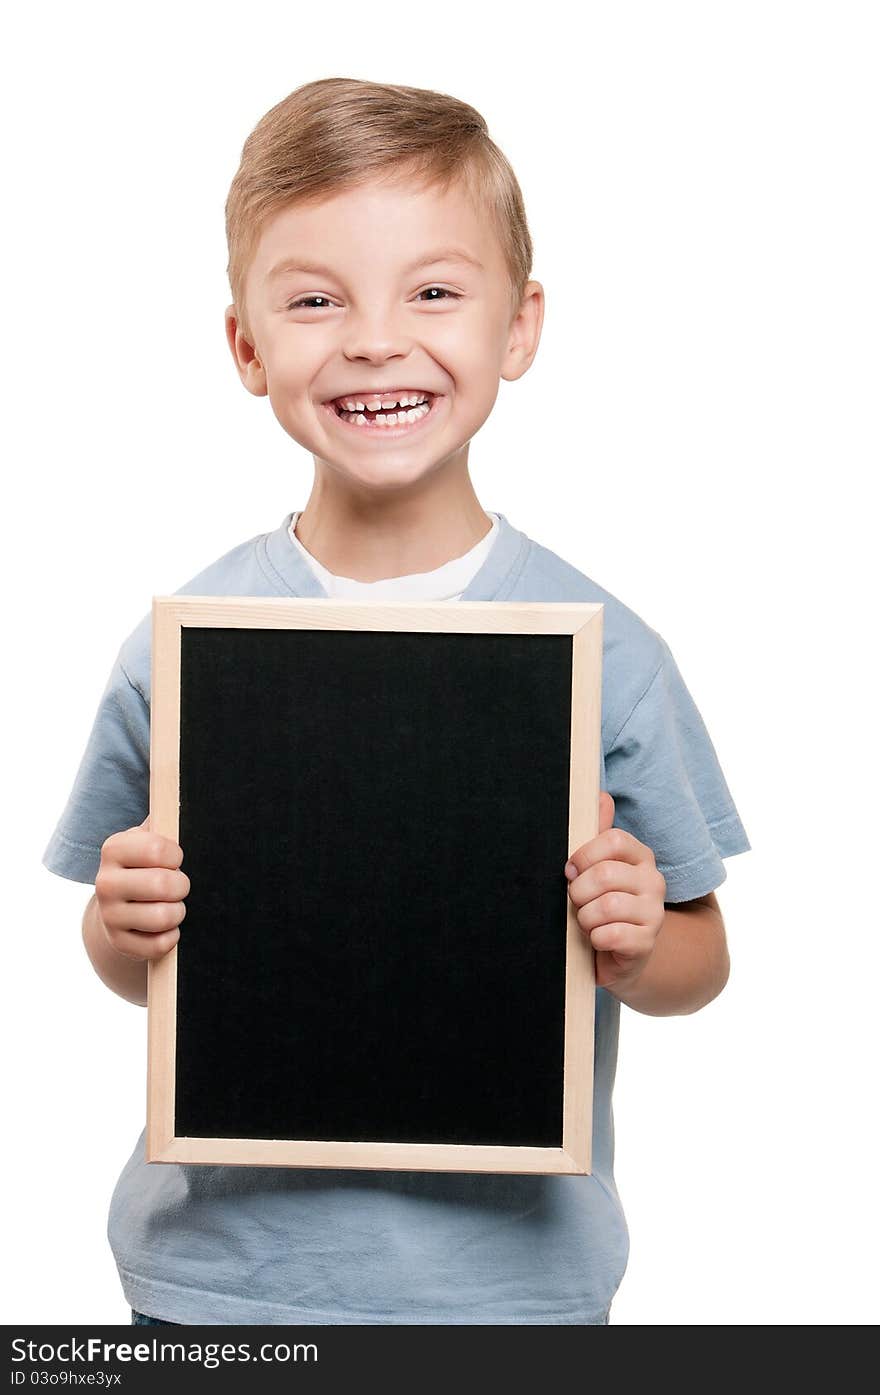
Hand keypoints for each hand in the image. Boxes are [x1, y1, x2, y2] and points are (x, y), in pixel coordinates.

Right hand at [94, 815, 189, 961]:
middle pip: (164, 885)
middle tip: (179, 886)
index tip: (174, 859)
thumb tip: (183, 800)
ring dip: (178, 912)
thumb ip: (164, 821)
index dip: (176, 856)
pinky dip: (171, 937)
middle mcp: (104, 882)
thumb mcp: (149, 839)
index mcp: (114, 849)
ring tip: (172, 906)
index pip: (159, 849)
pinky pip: (159, 944)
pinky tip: (165, 927)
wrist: (120, 907)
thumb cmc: (146, 866)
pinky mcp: (118, 943)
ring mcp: (109, 915)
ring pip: (163, 917)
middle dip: (182, 886)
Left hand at [564, 792, 666, 990]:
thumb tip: (601, 795)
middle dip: (579, 892)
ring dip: (584, 918)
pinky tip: (598, 940)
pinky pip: (610, 936)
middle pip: (604, 875)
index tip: (571, 870)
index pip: (614, 840)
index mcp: (640, 857)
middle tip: (577, 902)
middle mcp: (654, 881)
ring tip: (587, 923)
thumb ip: (597, 835)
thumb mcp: (597, 869)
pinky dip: (595, 939)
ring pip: (605, 907)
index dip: (585, 854)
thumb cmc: (602, 906)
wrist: (621, 956)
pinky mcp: (647, 943)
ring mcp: (654, 913)